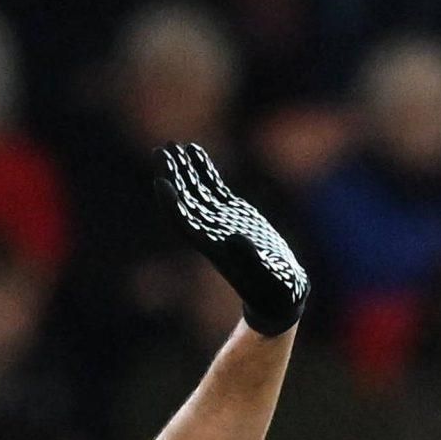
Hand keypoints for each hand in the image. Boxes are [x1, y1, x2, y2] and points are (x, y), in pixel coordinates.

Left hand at [155, 142, 308, 336]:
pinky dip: (203, 169)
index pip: (185, 222)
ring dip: (183, 168)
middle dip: (172, 176)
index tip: (160, 181)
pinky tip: (194, 151)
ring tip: (172, 145)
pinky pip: (213, 187)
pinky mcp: (232, 213)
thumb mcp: (267, 276)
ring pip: (196, 190)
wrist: (280, 293)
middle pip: (185, 201)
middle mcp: (211, 232)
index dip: (172, 203)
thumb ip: (251, 259)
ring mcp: (220, 221)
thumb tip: (235, 239)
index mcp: (214, 247)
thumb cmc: (275, 291)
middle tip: (160, 151)